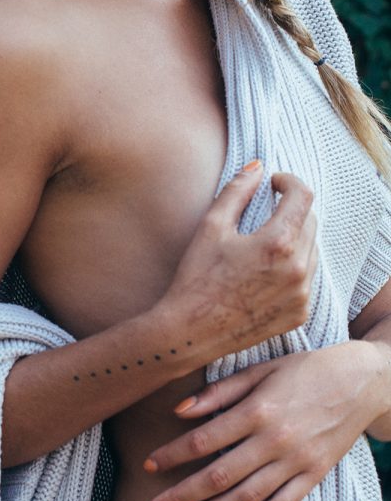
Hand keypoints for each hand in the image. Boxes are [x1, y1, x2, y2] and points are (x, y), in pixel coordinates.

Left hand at [143, 341, 386, 500]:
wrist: (363, 381)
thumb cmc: (305, 370)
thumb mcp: (261, 369)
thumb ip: (219, 391)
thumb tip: (178, 411)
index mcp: (258, 410)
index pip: (203, 440)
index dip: (171, 456)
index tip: (148, 465)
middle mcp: (275, 440)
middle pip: (219, 476)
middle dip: (181, 495)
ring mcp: (296, 462)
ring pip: (246, 497)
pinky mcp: (313, 476)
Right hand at [155, 160, 318, 372]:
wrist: (189, 333)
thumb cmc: (196, 279)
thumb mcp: (211, 227)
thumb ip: (237, 191)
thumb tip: (257, 166)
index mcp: (279, 243)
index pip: (303, 195)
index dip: (289, 182)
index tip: (274, 184)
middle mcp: (298, 269)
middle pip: (311, 222)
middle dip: (291, 211)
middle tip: (266, 213)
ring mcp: (301, 295)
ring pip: (311, 252)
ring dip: (295, 241)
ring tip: (264, 246)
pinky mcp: (298, 314)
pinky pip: (306, 281)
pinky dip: (293, 270)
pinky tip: (265, 275)